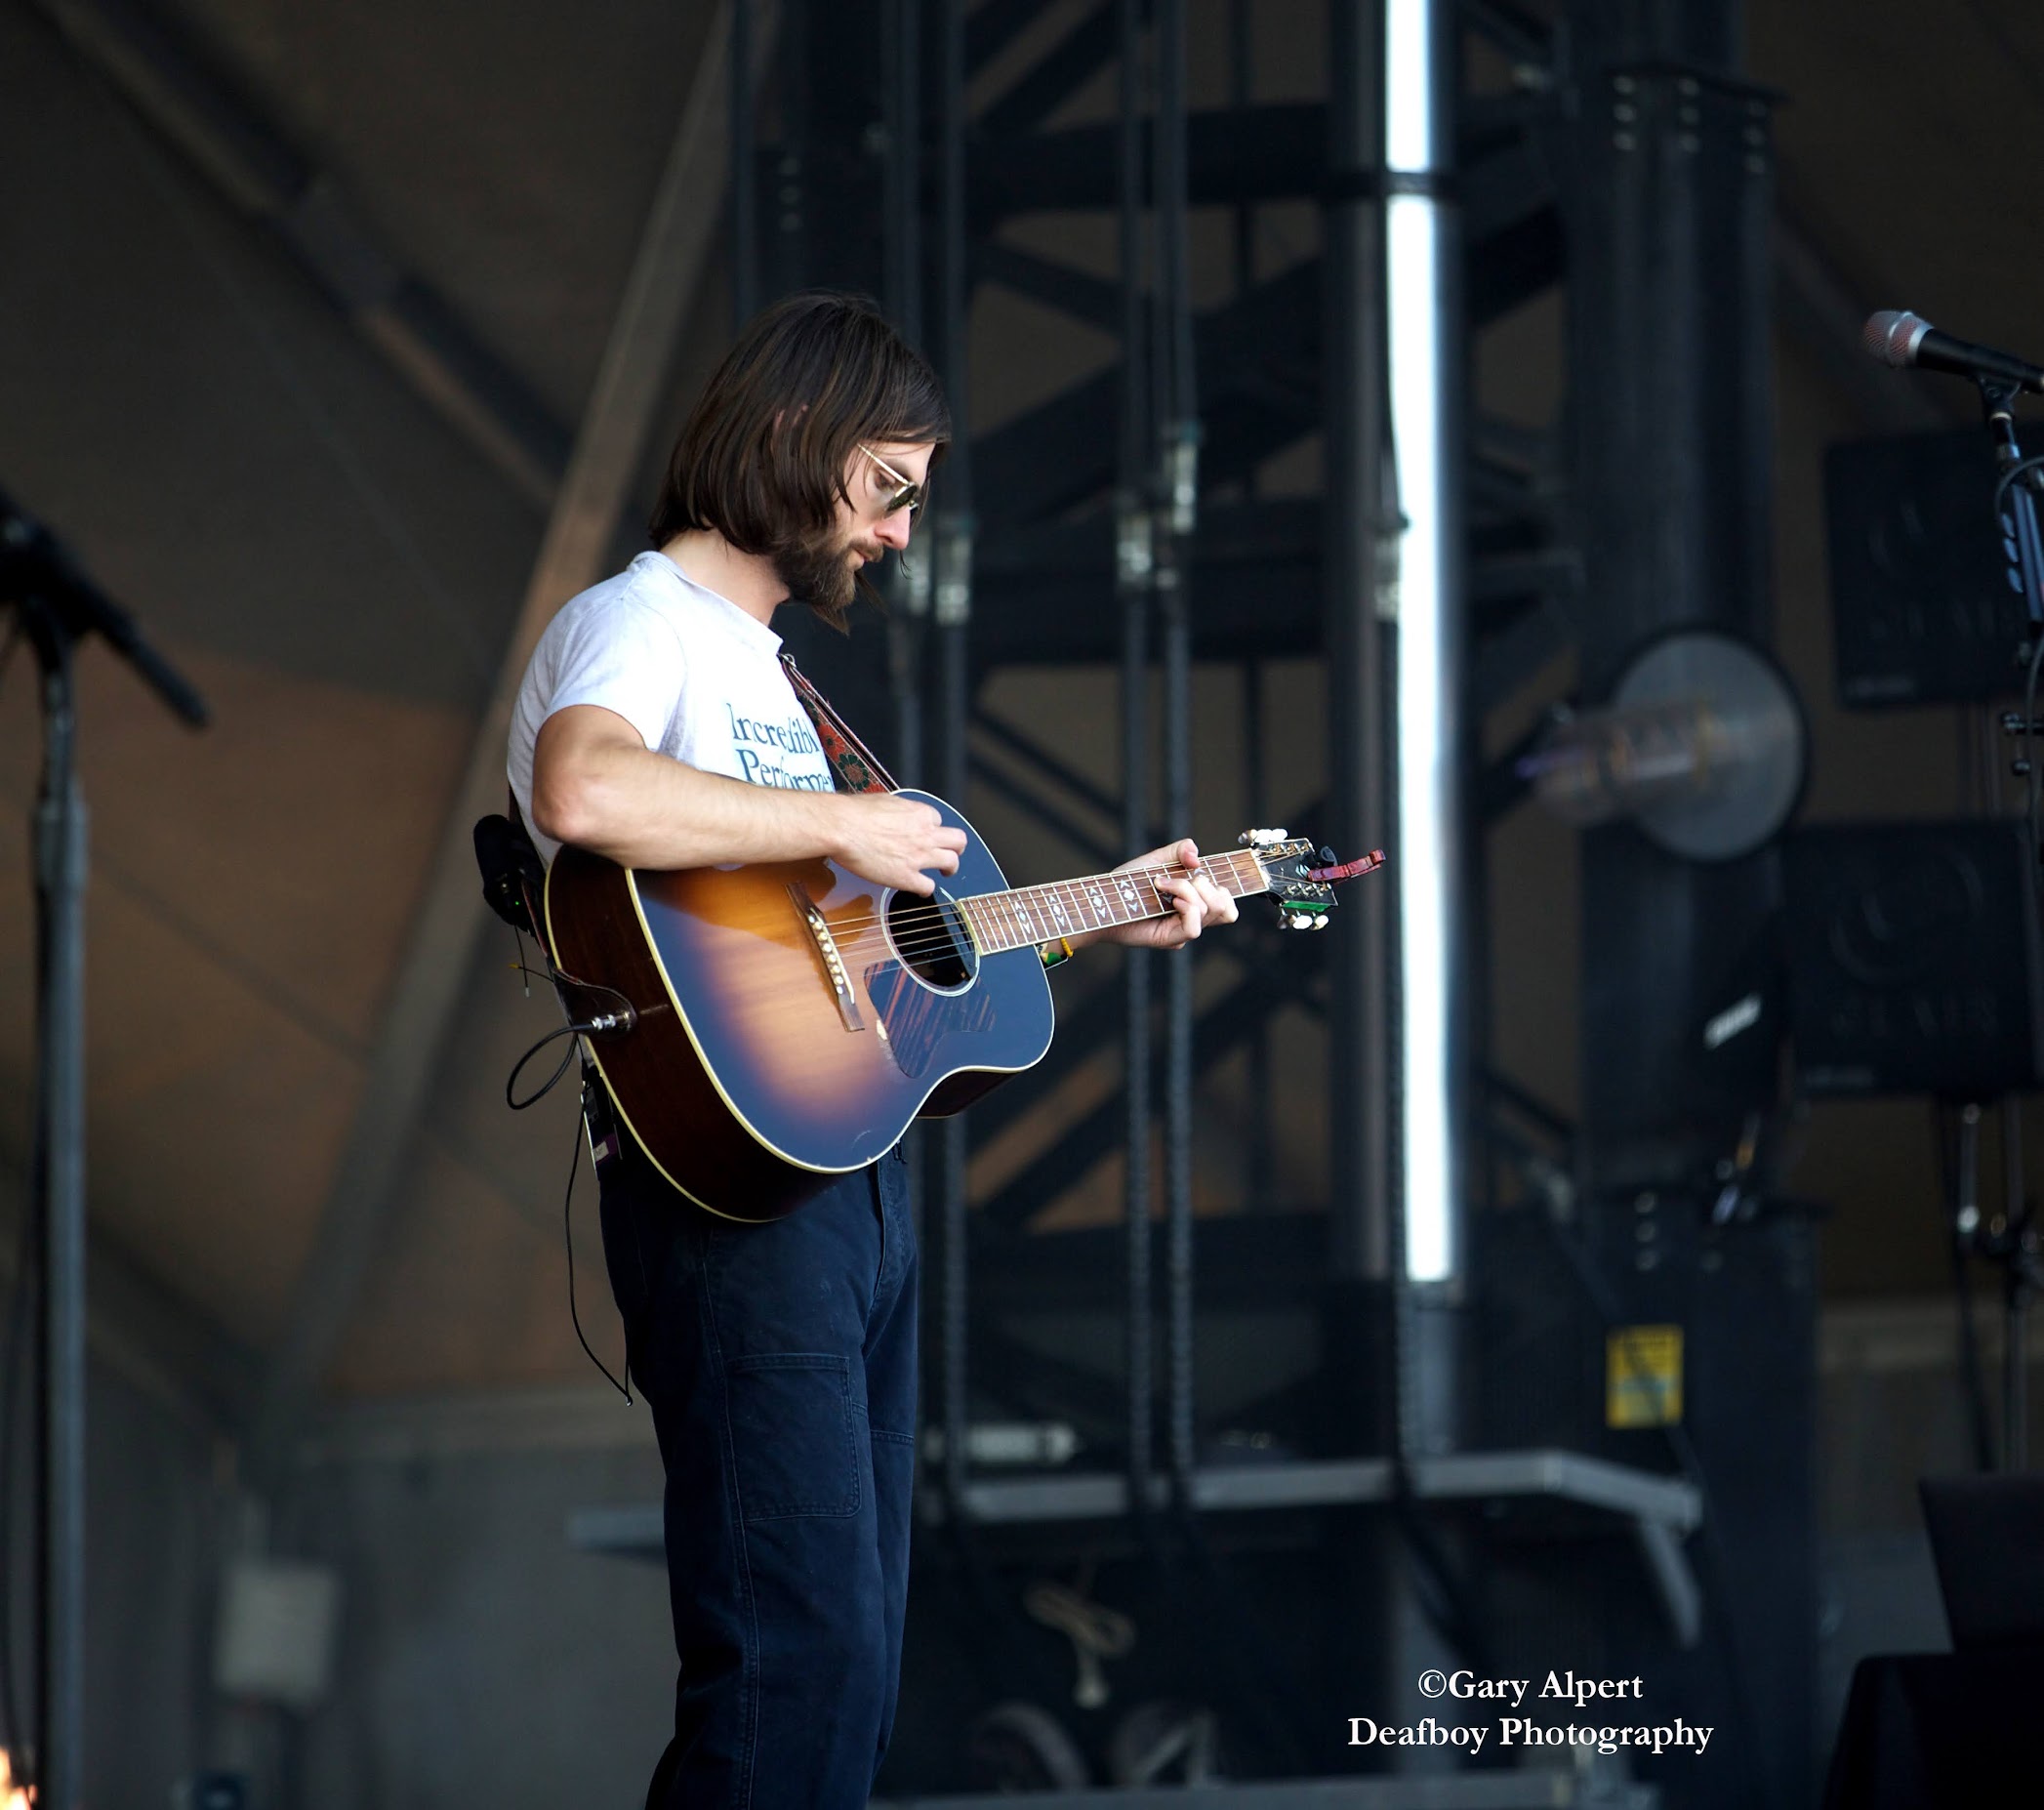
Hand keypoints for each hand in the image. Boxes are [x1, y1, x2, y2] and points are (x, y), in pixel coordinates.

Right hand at [832, 793, 967, 894]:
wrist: (843, 827)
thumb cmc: (855, 812)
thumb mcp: (884, 800)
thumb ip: (897, 809)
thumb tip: (895, 812)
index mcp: (919, 813)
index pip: (937, 820)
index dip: (931, 828)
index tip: (926, 833)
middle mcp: (925, 834)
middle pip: (957, 840)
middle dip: (957, 847)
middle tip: (953, 852)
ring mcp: (919, 856)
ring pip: (951, 862)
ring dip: (950, 868)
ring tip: (946, 872)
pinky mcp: (907, 877)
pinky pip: (928, 886)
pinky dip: (926, 889)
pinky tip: (921, 890)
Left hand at [1088, 838, 1238, 949]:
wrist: (1102, 901)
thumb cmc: (1126, 884)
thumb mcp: (1156, 859)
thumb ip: (1180, 850)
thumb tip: (1197, 857)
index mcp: (1194, 900)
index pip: (1227, 902)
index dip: (1230, 888)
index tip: (1212, 871)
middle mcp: (1193, 918)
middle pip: (1226, 906)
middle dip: (1205, 883)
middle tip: (1172, 877)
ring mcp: (1183, 930)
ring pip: (1213, 911)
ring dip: (1189, 889)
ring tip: (1162, 884)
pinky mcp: (1172, 939)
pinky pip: (1195, 927)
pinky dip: (1187, 906)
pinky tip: (1169, 899)